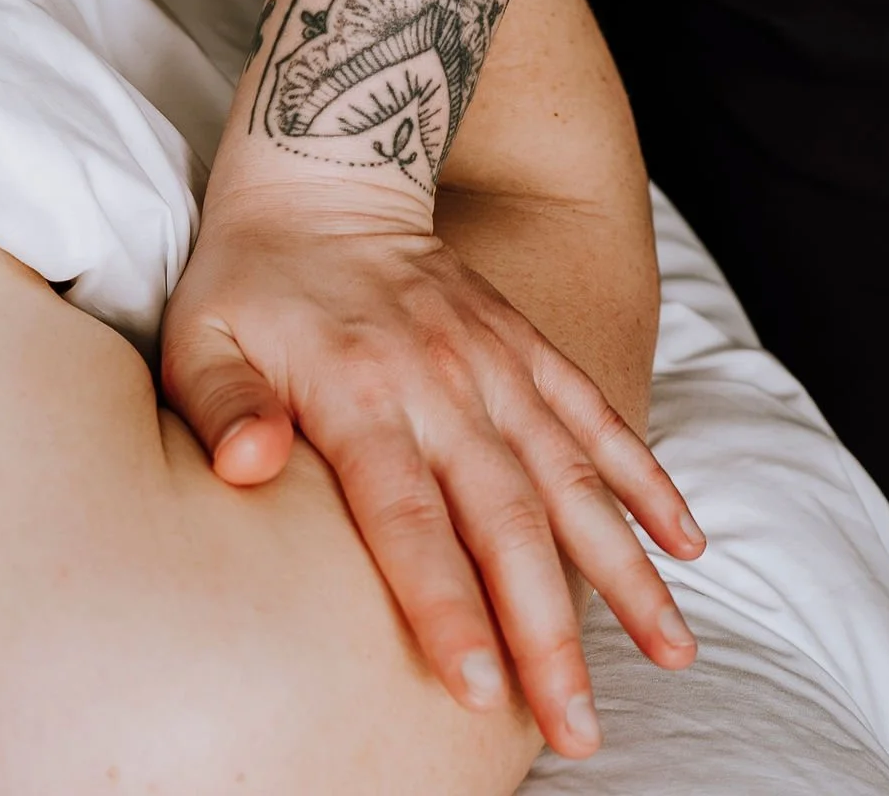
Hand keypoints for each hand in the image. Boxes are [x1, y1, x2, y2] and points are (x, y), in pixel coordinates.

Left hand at [164, 164, 700, 760]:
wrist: (328, 161)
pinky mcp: (525, 345)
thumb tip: (244, 469)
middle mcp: (441, 381)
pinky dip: (645, 477)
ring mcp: (494, 362)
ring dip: (626, 567)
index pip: (409, 519)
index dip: (447, 608)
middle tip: (580, 727)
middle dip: (550, 630)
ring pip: (573, 477)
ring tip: (674, 652)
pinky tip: (686, 542)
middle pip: (507, 520)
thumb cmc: (250, 275)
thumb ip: (224, 408)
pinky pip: (596, 413)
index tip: (482, 692)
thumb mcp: (202, 337)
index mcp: (359, 392)